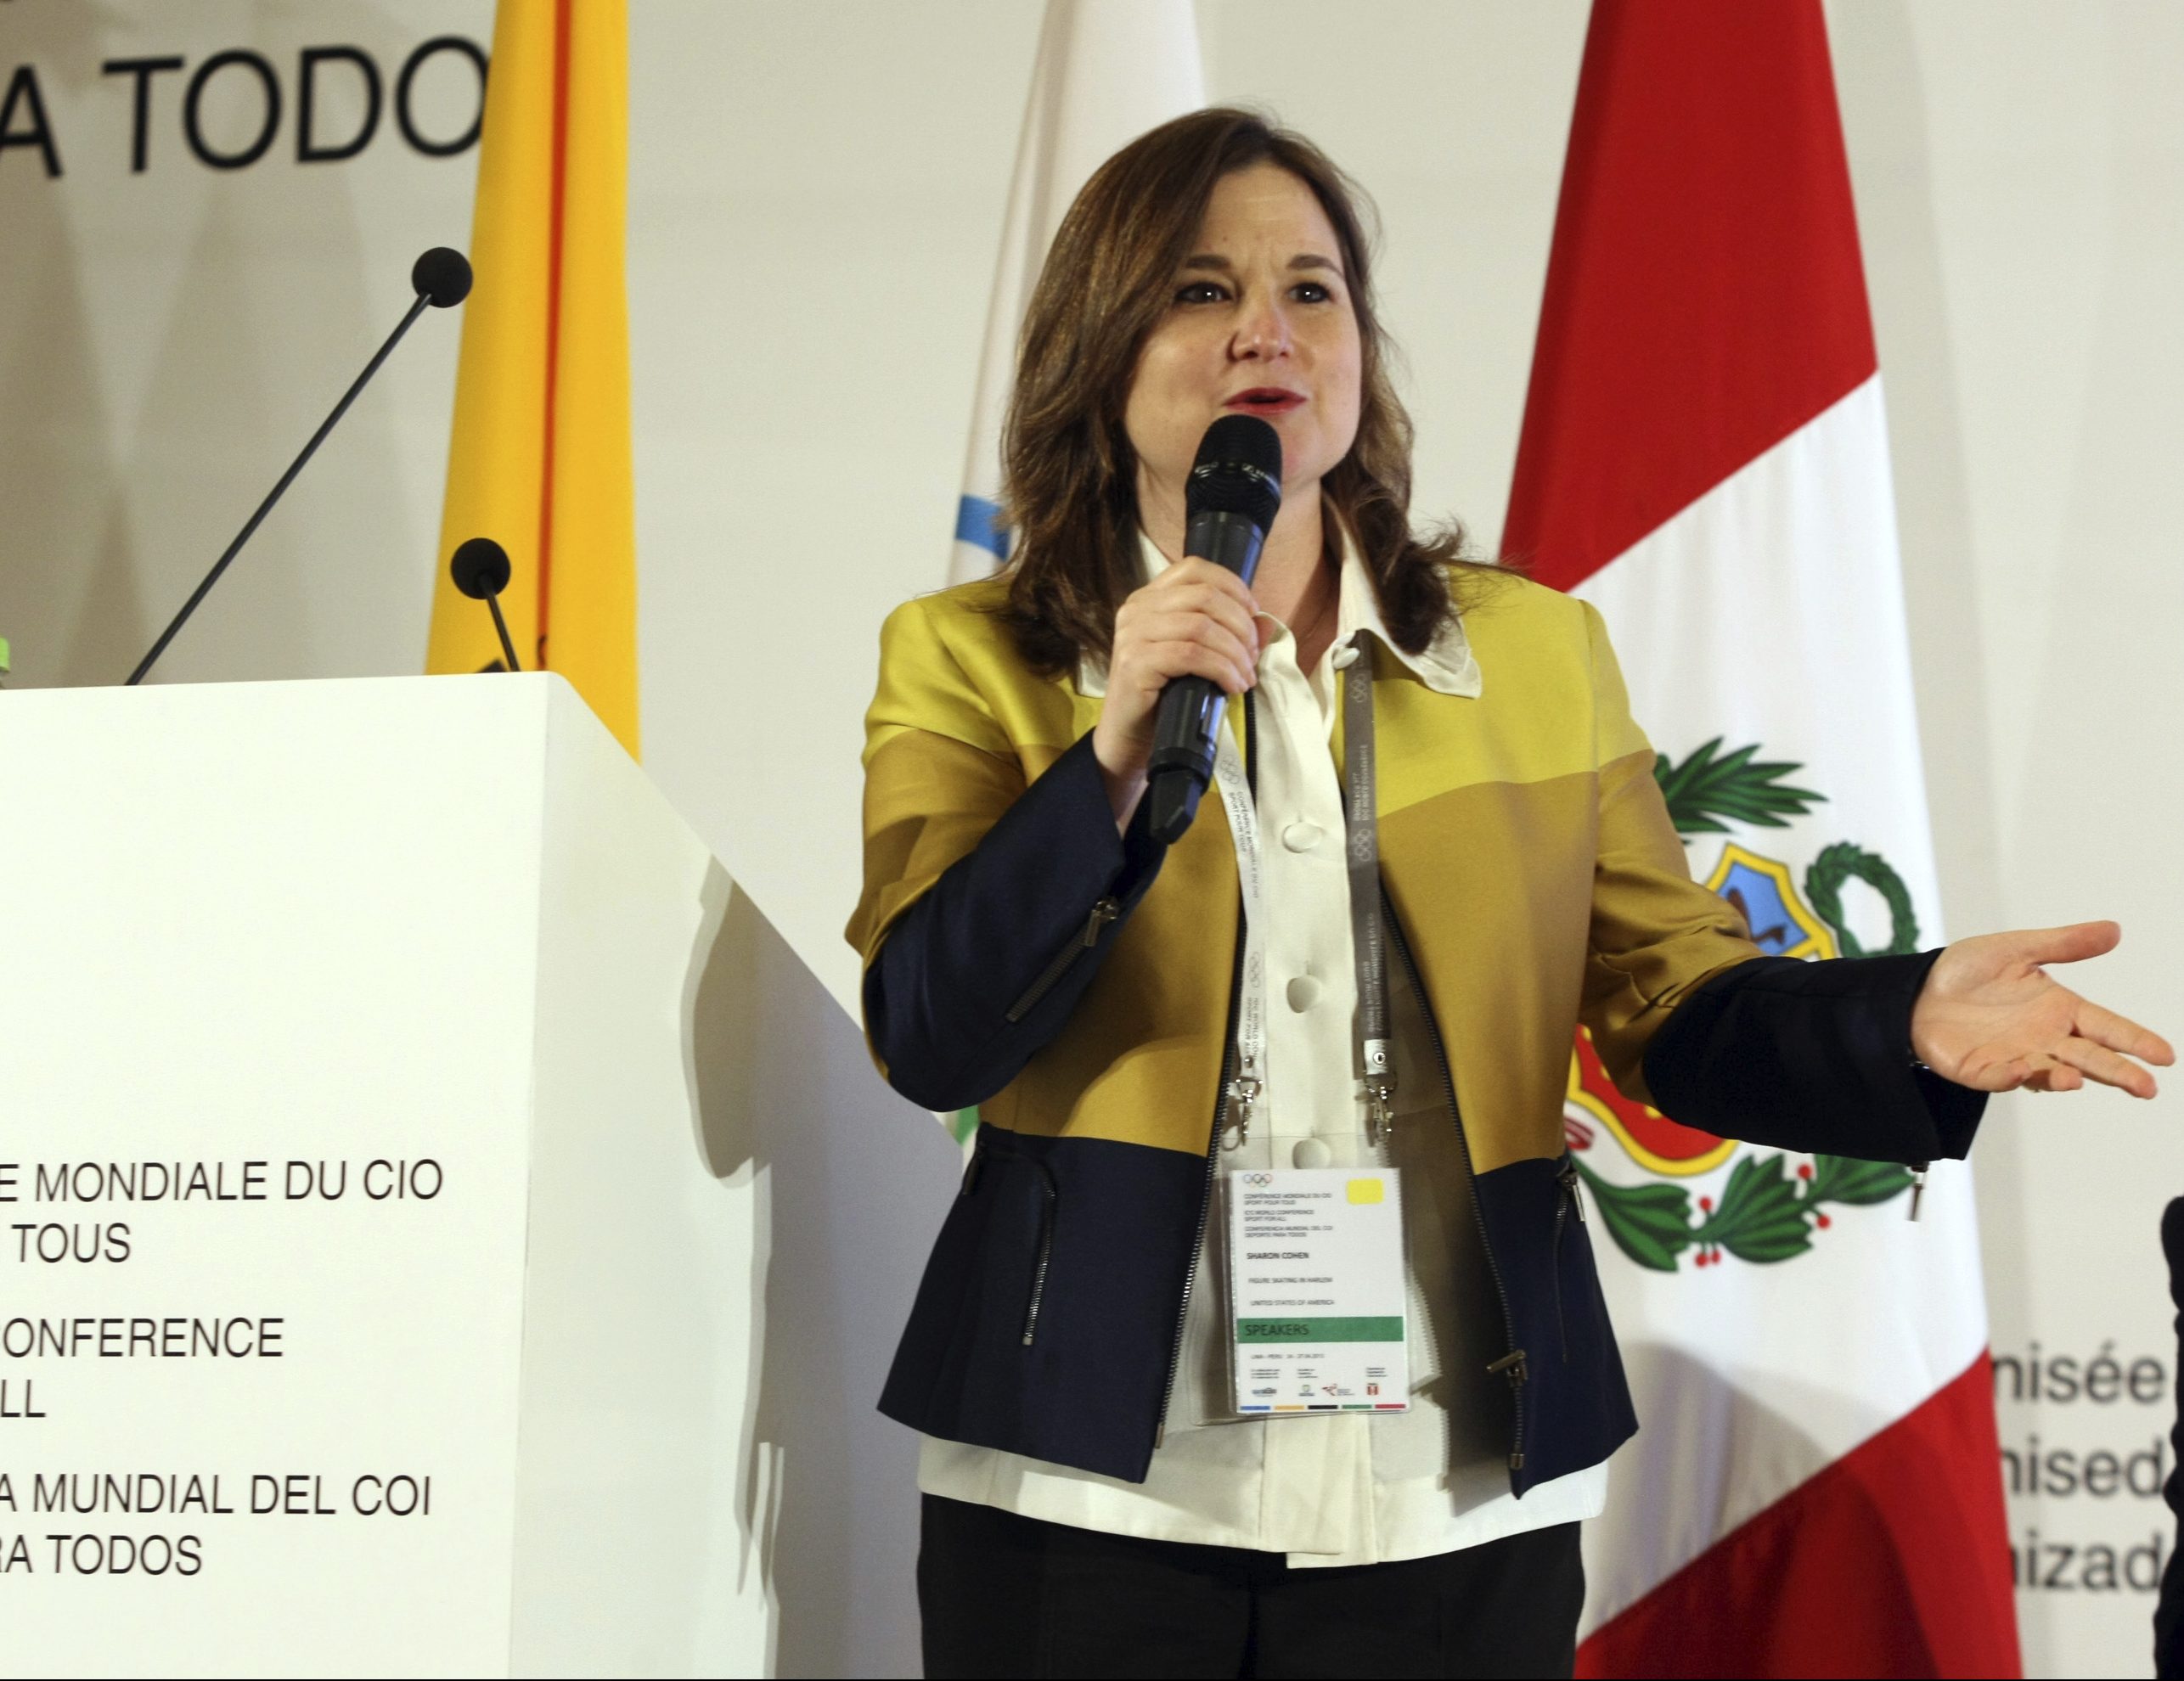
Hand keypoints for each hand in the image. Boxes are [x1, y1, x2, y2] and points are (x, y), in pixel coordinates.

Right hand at [1091, 558, 1264, 825]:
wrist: (1129, 736)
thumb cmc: (1164, 694)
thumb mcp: (1198, 656)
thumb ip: (1228, 634)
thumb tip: (1265, 623)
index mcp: (1149, 598)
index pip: (1195, 568)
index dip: (1233, 586)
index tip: (1254, 615)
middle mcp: (1136, 609)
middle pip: (1204, 596)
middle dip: (1240, 625)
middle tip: (1253, 656)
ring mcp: (1132, 634)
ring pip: (1201, 626)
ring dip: (1235, 652)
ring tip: (1246, 676)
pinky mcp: (1135, 663)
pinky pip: (1191, 655)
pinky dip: (1221, 669)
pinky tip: (1233, 685)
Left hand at [1910, 921, 2173, 1095]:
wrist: (1916, 989)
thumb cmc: (1967, 971)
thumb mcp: (2016, 950)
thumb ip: (2064, 945)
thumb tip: (2114, 930)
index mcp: (2059, 1010)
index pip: (2106, 1027)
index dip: (2135, 1040)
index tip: (2165, 1055)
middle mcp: (2043, 1039)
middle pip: (2088, 1059)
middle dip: (2117, 1073)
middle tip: (2146, 1087)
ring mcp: (2013, 1056)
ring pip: (2047, 1074)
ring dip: (2062, 1078)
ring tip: (2079, 1079)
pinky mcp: (1979, 1069)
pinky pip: (1997, 1077)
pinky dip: (2009, 1076)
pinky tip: (2020, 1069)